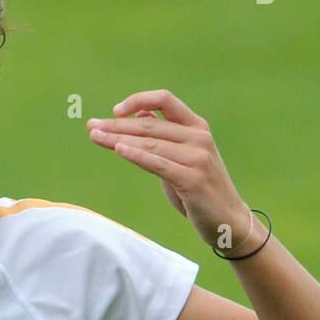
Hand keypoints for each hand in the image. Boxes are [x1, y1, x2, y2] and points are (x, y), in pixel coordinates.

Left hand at [86, 89, 257, 253]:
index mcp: (196, 126)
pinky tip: (118, 149)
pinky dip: (136, 155)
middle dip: (116, 124)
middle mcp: (199, 138)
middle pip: (150, 124)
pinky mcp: (193, 180)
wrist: (228, 220)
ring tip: (95, 136)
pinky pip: (158, 163)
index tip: (115, 110)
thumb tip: (138, 115)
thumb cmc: (199, 189)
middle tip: (91, 126)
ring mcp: (197, 158)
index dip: (138, 100)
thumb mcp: (181, 157)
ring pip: (150, 143)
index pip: (165, 100)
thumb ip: (163, 137)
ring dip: (118, 139)